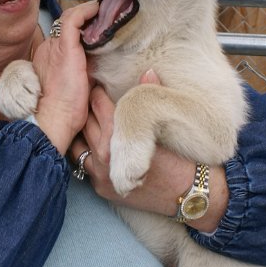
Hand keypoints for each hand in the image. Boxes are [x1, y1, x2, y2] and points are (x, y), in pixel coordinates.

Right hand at [30, 1, 97, 152]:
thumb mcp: (74, 86)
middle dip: (83, 18)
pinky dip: (85, 12)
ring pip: (69, 19)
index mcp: (49, 58)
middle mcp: (49, 48)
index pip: (63, 36)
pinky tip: (96, 9)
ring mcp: (55, 46)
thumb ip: (82, 72)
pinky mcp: (65, 47)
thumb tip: (99, 67)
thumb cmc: (63, 111)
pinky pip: (73, 20)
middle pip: (66, 25)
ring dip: (85, 12)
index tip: (93, 27)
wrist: (53, 118)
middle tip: (100, 15)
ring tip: (100, 10)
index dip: (79, 29)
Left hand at [73, 70, 228, 231]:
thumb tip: (148, 72)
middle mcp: (104, 157)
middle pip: (85, 121)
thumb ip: (151, 97)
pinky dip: (84, 151)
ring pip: (78, 143)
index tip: (100, 84)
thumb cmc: (180, 157)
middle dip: (88, 108)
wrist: (187, 194)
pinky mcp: (101, 188)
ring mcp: (100, 175)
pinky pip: (82, 164)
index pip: (98, 104)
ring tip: (90, 120)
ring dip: (83, 130)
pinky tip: (91, 141)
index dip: (98, 91)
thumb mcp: (166, 124)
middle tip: (91, 97)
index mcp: (118, 137)